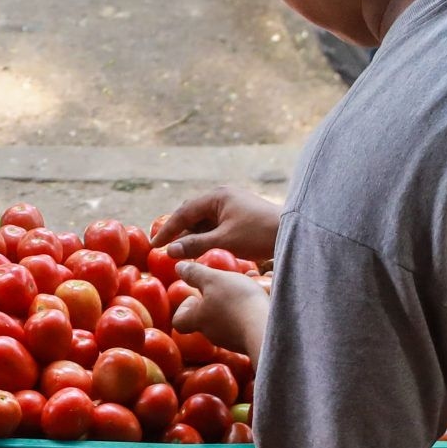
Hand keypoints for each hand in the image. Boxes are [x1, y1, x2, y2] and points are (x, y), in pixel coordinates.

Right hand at [153, 183, 282, 261]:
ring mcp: (232, 204)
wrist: (292, 232)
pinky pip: (215, 224)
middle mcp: (223, 196)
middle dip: (177, 230)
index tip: (154, 246)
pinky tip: (200, 248)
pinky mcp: (239, 215)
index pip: (184, 212)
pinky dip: (205, 236)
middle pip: (192, 213)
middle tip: (163, 247)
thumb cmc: (259, 234)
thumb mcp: (225, 241)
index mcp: (217, 196)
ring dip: (191, 235)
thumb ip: (196, 244)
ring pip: (203, 220)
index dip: (168, 230)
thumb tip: (170, 251)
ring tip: (179, 251)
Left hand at [172, 260, 268, 360]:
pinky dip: (254, 307)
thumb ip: (195, 273)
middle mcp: (213, 334)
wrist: (268, 329)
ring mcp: (233, 340)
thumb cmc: (236, 302)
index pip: (179, 321)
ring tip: (251, 282)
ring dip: (237, 300)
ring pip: (231, 317)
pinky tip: (266, 293)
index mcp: (199, 320)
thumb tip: (178, 267)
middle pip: (207, 318)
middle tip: (226, 284)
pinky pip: (249, 321)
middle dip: (216, 299)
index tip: (195, 295)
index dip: (184, 308)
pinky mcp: (252, 340)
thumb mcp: (213, 280)